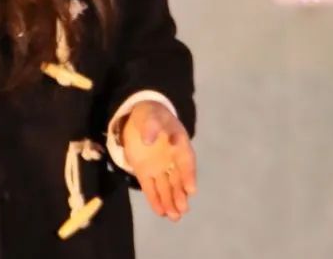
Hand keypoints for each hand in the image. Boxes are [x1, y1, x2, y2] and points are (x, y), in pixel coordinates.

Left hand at [120, 100, 196, 221]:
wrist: (140, 117)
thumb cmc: (152, 115)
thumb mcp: (152, 115)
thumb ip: (152, 126)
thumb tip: (149, 139)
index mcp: (179, 144)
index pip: (186, 162)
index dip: (189, 175)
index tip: (192, 190)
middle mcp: (171, 160)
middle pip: (177, 180)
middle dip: (180, 195)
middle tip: (183, 209)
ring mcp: (159, 168)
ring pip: (166, 188)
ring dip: (170, 202)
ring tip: (174, 217)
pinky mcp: (145, 172)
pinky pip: (151, 187)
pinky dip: (155, 200)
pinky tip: (160, 212)